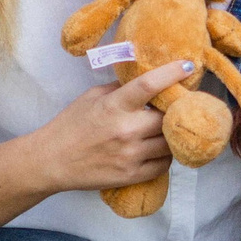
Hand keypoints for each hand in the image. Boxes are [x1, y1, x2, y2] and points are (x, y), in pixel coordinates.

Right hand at [33, 58, 195, 191]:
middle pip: (168, 118)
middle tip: (177, 107)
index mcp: (114, 106)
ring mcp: (130, 155)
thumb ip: (121, 88)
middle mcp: (125, 130)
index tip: (189, 66)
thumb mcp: (92, 96)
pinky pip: (163, 165)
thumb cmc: (71, 125)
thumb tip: (148, 79)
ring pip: (170, 143)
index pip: (149, 85)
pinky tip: (158, 149)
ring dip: (171, 135)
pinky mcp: (132, 175)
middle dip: (175, 111)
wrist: (51, 161)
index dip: (172, 73)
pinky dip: (165, 156)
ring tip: (165, 129)